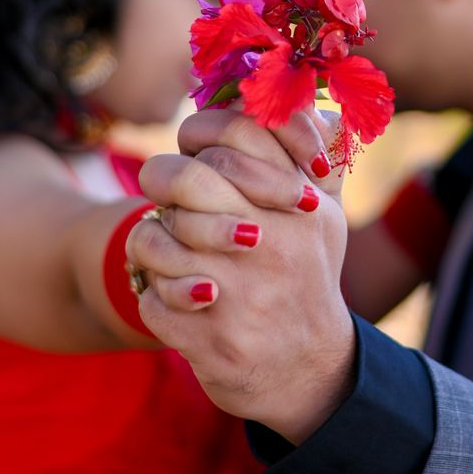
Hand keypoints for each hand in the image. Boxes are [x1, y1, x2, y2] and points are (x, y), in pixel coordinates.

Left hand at [127, 106, 356, 442]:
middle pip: (187, 178)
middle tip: (167, 196)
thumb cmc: (306, 279)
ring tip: (170, 251)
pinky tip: (172, 296)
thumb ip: (315, 156)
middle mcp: (271, 242)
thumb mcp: (324, 217)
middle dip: (164, 182)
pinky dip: (152, 294)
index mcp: (298, 203)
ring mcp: (239, 293)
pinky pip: (149, 297)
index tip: (196, 152)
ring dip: (153, 243)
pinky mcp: (209, 339)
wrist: (310, 372)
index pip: (235, 135)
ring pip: (155, 237)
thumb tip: (303, 101)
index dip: (201, 133)